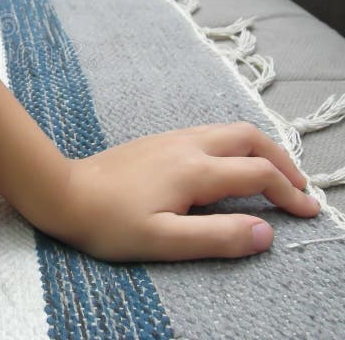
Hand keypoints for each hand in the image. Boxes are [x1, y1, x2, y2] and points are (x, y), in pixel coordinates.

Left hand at [40, 122, 319, 260]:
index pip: (258, 174)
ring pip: (229, 131)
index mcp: (194, 169)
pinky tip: (228, 165)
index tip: (307, 211)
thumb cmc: (109, 222)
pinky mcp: (157, 140)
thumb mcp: (163, 240)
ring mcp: (170, 138)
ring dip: (258, 150)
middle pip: (250, 138)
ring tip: (272, 175)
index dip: (289, 193)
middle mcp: (187, 145)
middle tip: (298, 188)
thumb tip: (265, 232)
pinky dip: (235, 146)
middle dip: (282, 160)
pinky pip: (209, 133)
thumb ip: (216, 237)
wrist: (64, 192)